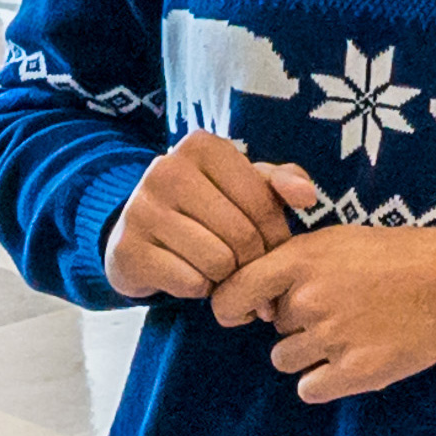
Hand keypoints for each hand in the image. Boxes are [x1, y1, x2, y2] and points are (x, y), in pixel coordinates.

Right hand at [99, 129, 320, 302]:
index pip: (261, 201)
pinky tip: (193, 278)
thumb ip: (280, 183)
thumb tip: (307, 196)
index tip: (274, 250)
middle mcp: (167, 170)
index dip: (277, 235)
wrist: (137, 232)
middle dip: (253, 261)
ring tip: (220, 270)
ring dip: (226, 277)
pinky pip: (189, 283)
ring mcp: (141, 209)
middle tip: (249, 269)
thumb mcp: (243, 185)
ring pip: (217, 262)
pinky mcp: (128, 249)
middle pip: (241, 235)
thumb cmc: (204, 206)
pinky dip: (199, 289)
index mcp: (202, 146)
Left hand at [218, 220, 435, 403]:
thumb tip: (258, 303)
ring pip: (286, 360)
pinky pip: (309, 389)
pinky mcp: (356, 371)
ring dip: (308, 354)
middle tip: (338, 310)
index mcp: (301, 260)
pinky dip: (324, 382)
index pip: (234, 292)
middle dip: (296, 324)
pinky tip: (350, 362)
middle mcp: (310, 299)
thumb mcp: (337, 240)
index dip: (233, 306)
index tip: (244, 313)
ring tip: (348, 334)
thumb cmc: (395, 256)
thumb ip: (292, 265)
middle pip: (272, 329)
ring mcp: (332, 337)